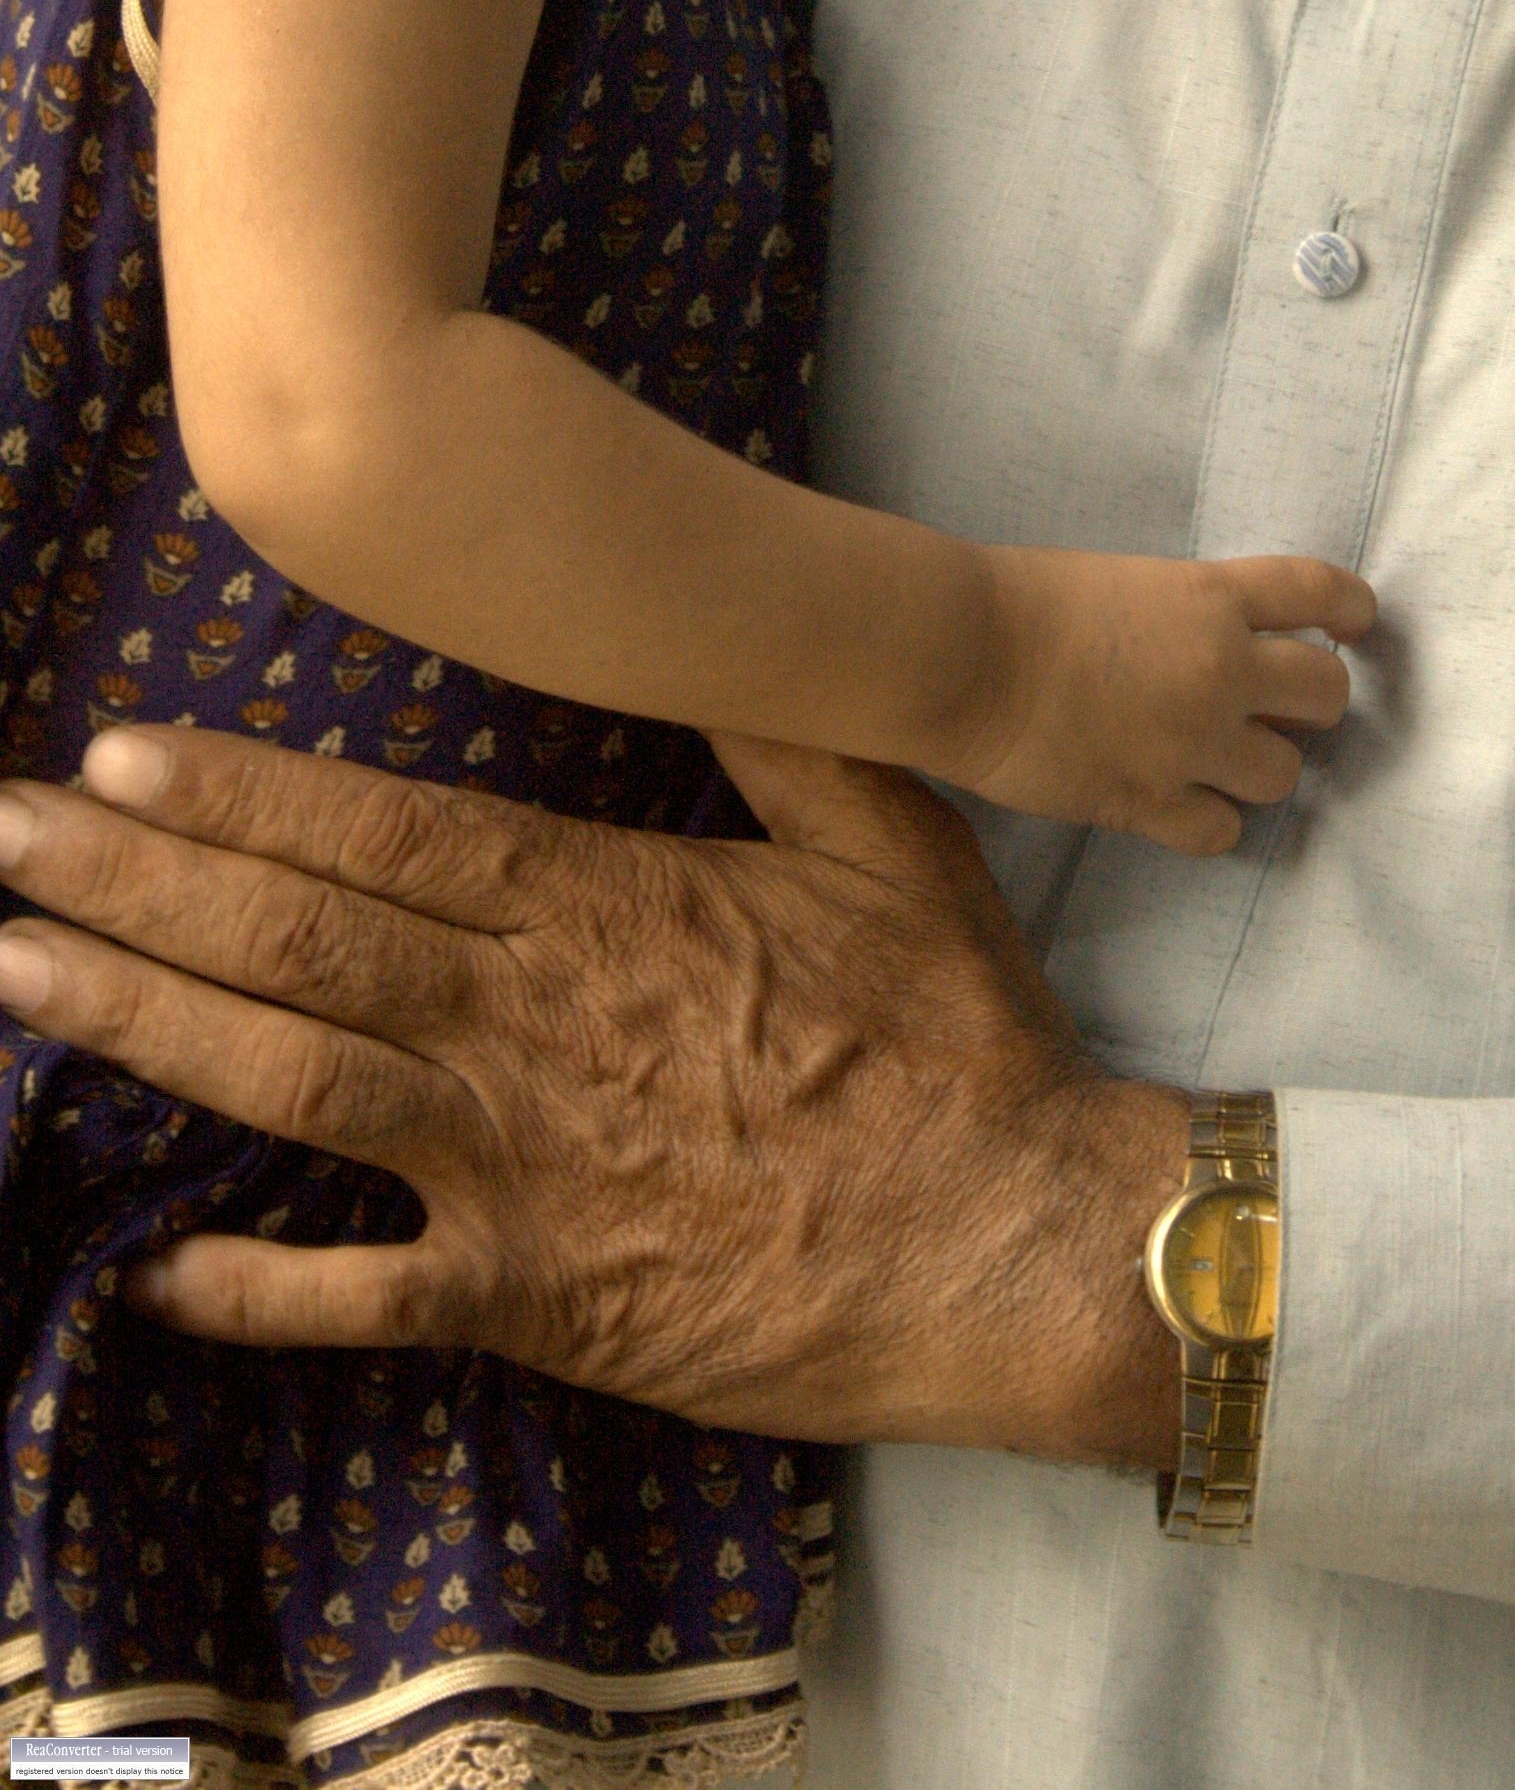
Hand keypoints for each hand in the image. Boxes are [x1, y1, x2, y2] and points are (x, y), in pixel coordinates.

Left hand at [0, 725, 1185, 1457]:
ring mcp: (514, 1171)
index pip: (380, 833)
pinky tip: (142, 1269)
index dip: (236, 794)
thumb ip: (772, 724)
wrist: (1011, 1241)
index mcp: (600, 906)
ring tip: (17, 974)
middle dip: (130, 884)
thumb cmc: (953, 1033)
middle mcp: (526, 1027)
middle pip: (295, 939)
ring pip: (287, 1081)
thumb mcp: (889, 832)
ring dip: (140, 1026)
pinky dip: (247, 1286)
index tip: (117, 756)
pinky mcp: (531, 1303)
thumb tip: (686, 614)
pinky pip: (359, 1301)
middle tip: (2, 836)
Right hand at [953, 548, 1374, 853]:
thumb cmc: (1020, 598)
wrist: (959, 655)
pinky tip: (1181, 801)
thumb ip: (1187, 611)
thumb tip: (1216, 643)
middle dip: (1313, 701)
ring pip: (1285, 774)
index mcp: (1212, 597)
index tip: (1356, 626)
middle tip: (1280, 706)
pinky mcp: (1151, 803)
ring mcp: (1190, 742)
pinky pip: (1223, 831)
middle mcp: (1221, 669)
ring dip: (1261, 765)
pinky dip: (1210, 819)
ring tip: (1219, 756)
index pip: (1321, 593)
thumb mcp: (1127, 580)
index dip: (1353, 611)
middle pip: (1327, 695)